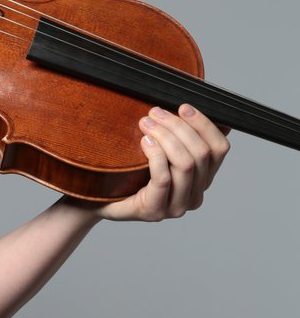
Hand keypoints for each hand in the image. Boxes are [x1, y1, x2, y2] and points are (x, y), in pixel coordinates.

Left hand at [94, 104, 229, 221]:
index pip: (219, 148)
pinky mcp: (156, 211)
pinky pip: (164, 178)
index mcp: (202, 178)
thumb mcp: (158, 147)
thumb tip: (190, 109)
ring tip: (146, 124)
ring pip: (185, 164)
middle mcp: (195, 195)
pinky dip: (155, 154)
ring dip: (166, 137)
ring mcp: (177, 207)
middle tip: (155, 113)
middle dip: (178, 127)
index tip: (182, 106)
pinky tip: (144, 142)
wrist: (99, 198)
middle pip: (202, 153)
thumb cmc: (129, 171)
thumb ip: (178, 134)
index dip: (204, 124)